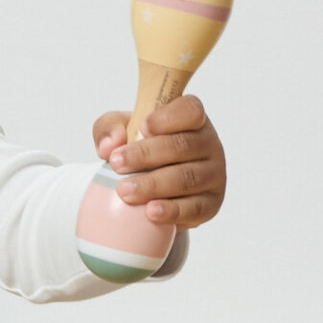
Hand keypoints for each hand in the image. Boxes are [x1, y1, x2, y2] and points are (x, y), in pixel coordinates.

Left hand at [93, 96, 225, 227]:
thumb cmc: (141, 153)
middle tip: (116, 164)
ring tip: (125, 191)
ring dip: (153, 185)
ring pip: (186, 178)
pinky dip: (172, 210)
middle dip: (146, 155)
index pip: (189, 110)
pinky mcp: (210, 203)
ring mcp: (213, 175)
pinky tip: (151, 212)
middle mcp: (208, 144)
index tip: (142, 128)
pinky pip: (194, 208)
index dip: (167, 118)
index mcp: (191, 120)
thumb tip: (109, 146)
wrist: (153, 191)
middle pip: (182, 146)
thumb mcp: (121, 132)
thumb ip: (110, 128)